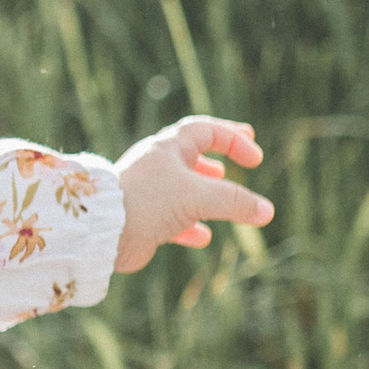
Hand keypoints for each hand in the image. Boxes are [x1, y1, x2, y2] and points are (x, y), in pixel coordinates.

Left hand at [113, 115, 272, 271]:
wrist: (101, 232)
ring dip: (207, 193)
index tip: (255, 158)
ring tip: (224, 199)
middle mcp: (158, 166)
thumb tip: (267, 211)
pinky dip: (190, 227)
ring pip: (184, 188)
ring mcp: (150, 193)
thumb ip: (234, 201)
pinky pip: (172, 220)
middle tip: (245, 160)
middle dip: (220, 157)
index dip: (234, 139)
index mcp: (168, 148)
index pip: (206, 131)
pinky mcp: (144, 219)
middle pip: (194, 154)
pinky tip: (203, 238)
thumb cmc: (147, 201)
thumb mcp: (198, 196)